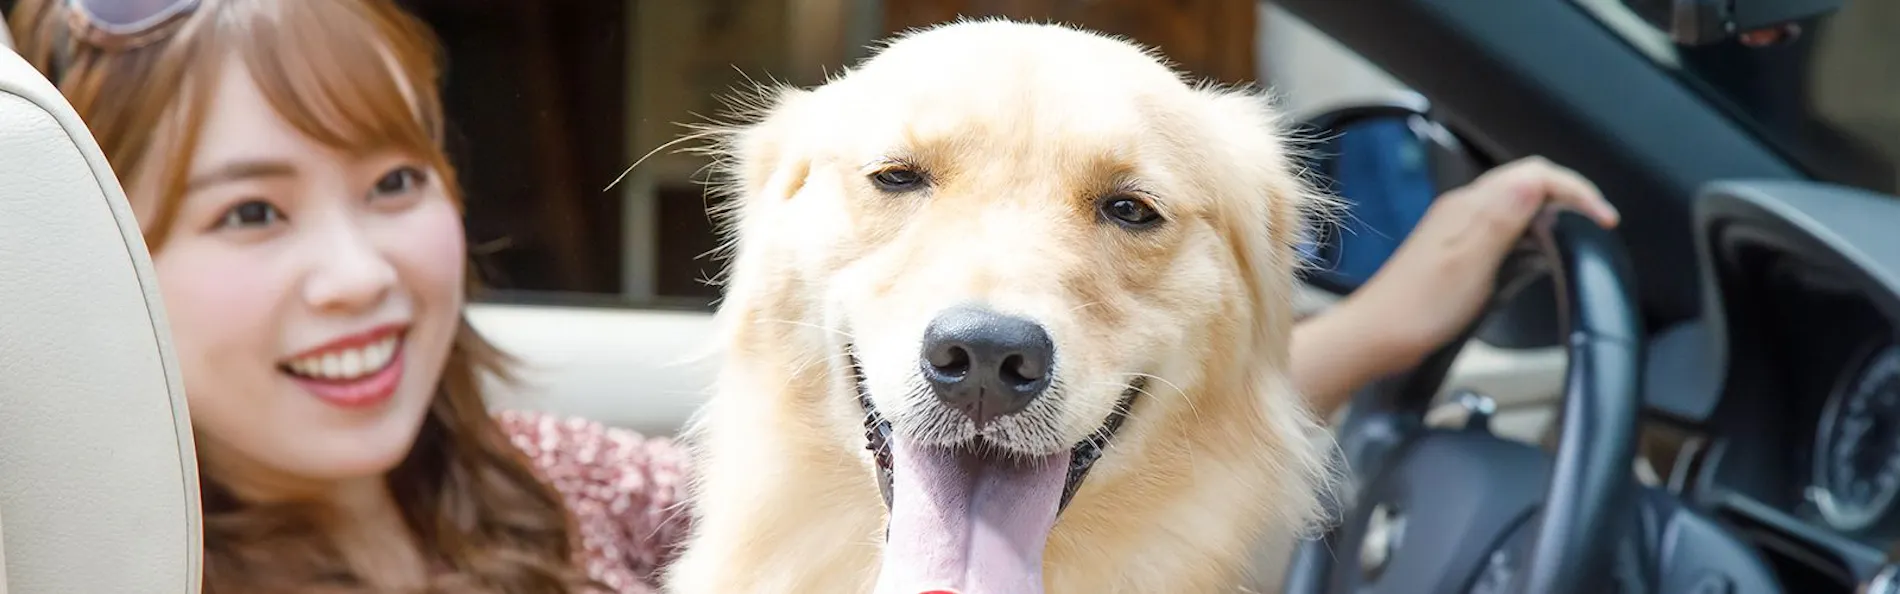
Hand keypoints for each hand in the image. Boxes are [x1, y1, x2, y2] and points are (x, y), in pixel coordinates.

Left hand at [1294, 156, 1618, 416]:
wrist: (1375, 338)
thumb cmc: (1416, 310)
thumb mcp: (1470, 262)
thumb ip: (1503, 217)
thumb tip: (1535, 179)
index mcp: (1469, 207)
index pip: (1535, 174)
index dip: (1576, 189)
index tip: (1602, 217)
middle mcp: (1463, 211)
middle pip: (1528, 184)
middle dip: (1569, 198)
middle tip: (1596, 224)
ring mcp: (1459, 231)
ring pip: (1517, 206)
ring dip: (1550, 217)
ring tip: (1574, 240)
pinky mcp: (1457, 253)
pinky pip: (1503, 232)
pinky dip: (1530, 239)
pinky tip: (1536, 260)